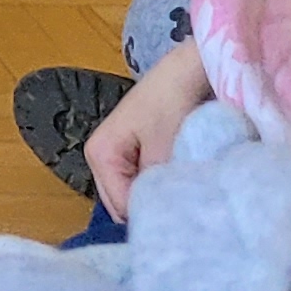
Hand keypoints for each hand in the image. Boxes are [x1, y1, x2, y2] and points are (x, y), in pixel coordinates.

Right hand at [87, 41, 210, 217]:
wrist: (191, 68)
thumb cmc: (174, 101)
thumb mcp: (166, 147)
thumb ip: (158, 186)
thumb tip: (163, 221)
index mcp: (99, 155)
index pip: (120, 207)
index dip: (151, 215)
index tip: (183, 218)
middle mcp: (102, 159)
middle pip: (123, 203)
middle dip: (153, 207)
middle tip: (187, 211)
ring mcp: (120, 157)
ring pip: (137, 194)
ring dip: (162, 197)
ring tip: (189, 196)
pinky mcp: (140, 154)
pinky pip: (148, 183)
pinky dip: (167, 186)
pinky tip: (187, 183)